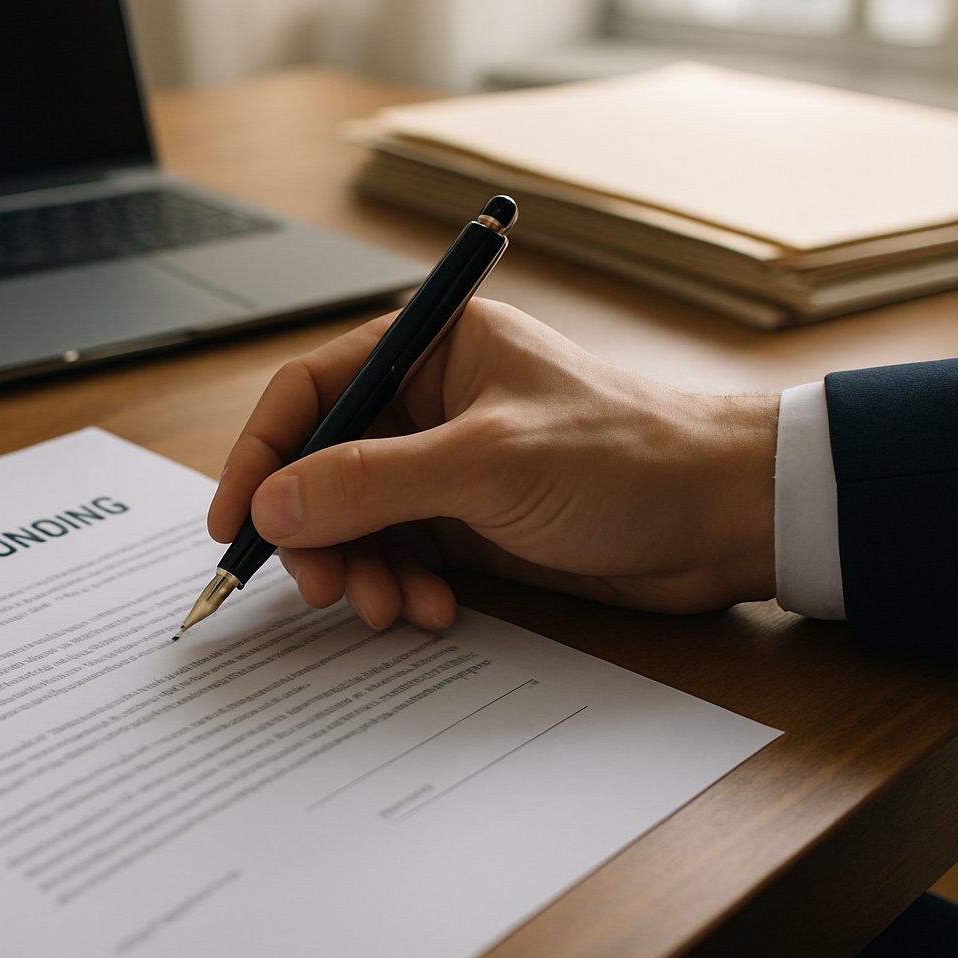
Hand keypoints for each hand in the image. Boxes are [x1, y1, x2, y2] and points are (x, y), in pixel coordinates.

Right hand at [208, 300, 778, 631]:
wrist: (723, 518)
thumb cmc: (625, 457)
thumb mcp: (487, 465)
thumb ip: (372, 482)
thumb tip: (273, 502)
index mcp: (429, 347)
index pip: (311, 390)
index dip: (262, 454)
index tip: (235, 520)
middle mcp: (429, 402)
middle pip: (324, 465)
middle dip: (316, 531)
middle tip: (321, 586)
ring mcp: (446, 465)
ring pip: (358, 520)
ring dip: (362, 569)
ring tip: (391, 607)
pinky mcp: (469, 521)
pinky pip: (401, 555)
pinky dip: (402, 586)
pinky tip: (433, 610)